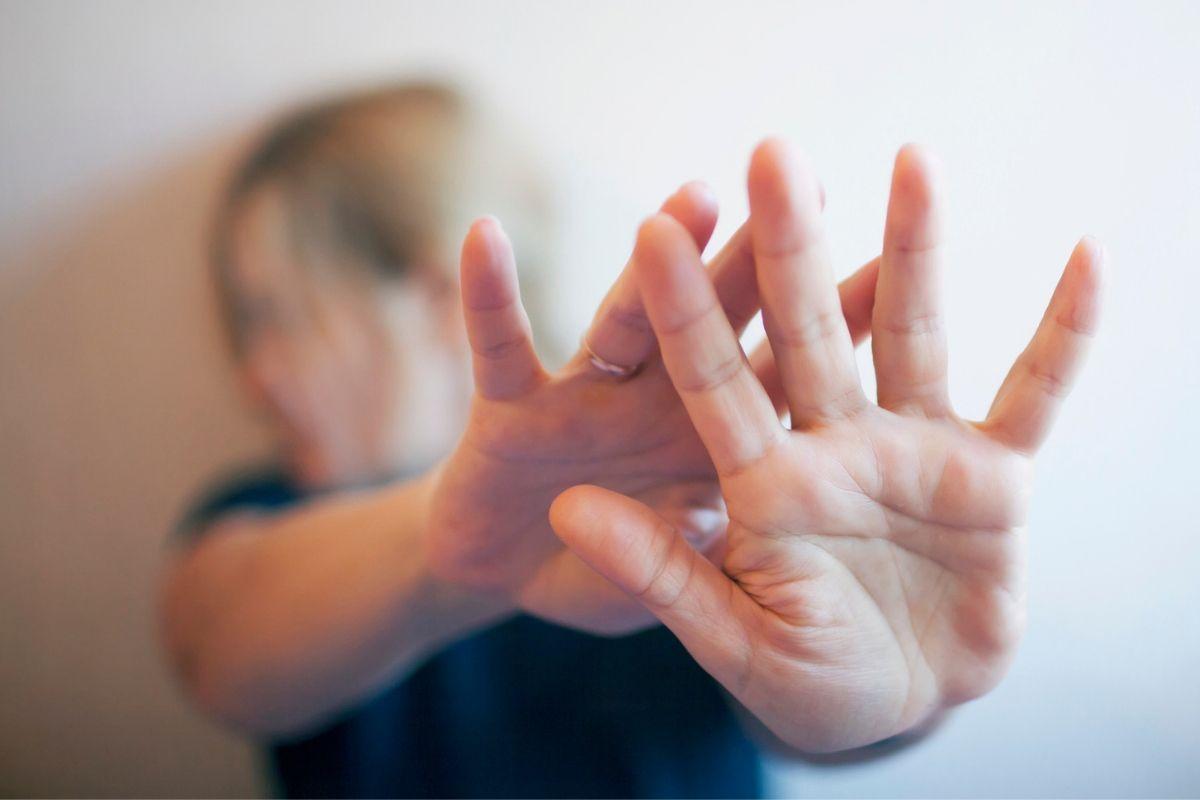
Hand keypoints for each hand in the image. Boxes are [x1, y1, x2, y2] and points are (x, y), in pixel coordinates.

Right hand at [426, 182, 880, 633]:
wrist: (503, 579)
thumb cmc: (600, 573)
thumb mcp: (665, 582)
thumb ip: (692, 558)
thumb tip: (720, 518)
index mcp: (709, 442)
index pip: (781, 374)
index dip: (832, 324)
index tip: (892, 264)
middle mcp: (657, 402)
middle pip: (716, 323)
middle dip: (758, 259)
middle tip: (808, 184)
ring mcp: (585, 397)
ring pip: (625, 321)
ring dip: (655, 263)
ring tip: (693, 200)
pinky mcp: (510, 406)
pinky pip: (499, 346)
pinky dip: (487, 297)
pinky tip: (484, 236)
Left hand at [550, 140, 1101, 749]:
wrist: (901, 704)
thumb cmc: (807, 681)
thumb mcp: (731, 635)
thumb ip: (658, 572)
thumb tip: (568, 510)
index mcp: (761, 481)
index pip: (712, 380)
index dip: (685, 310)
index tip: (653, 230)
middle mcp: (831, 443)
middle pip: (806, 331)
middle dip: (791, 247)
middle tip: (774, 153)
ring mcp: (913, 448)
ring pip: (911, 333)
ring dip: (913, 250)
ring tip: (913, 160)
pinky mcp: (991, 472)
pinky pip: (1035, 392)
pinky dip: (1065, 334)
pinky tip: (1088, 260)